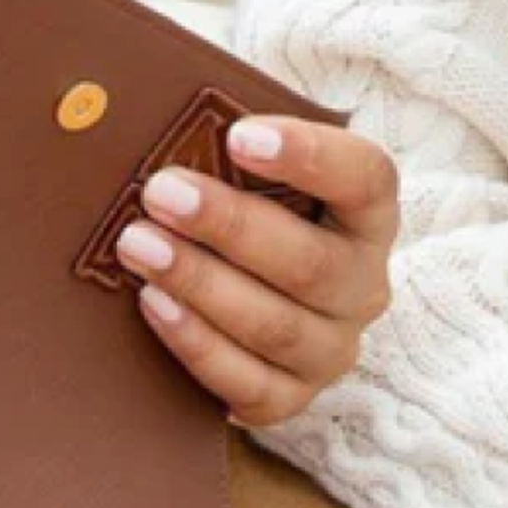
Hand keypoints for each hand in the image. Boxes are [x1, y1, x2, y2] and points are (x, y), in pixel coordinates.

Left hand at [115, 117, 397, 426]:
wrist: (244, 291)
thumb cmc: (245, 208)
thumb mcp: (253, 173)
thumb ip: (227, 145)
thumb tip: (140, 110)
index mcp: (368, 215)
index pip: (365, 178)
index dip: (309, 156)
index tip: (239, 136)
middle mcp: (363, 286)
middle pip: (310, 263)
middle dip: (229, 227)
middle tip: (161, 193)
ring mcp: (333, 349)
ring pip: (276, 326)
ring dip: (202, 284)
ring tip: (138, 246)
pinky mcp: (292, 397)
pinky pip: (250, 383)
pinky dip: (197, 345)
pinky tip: (154, 305)